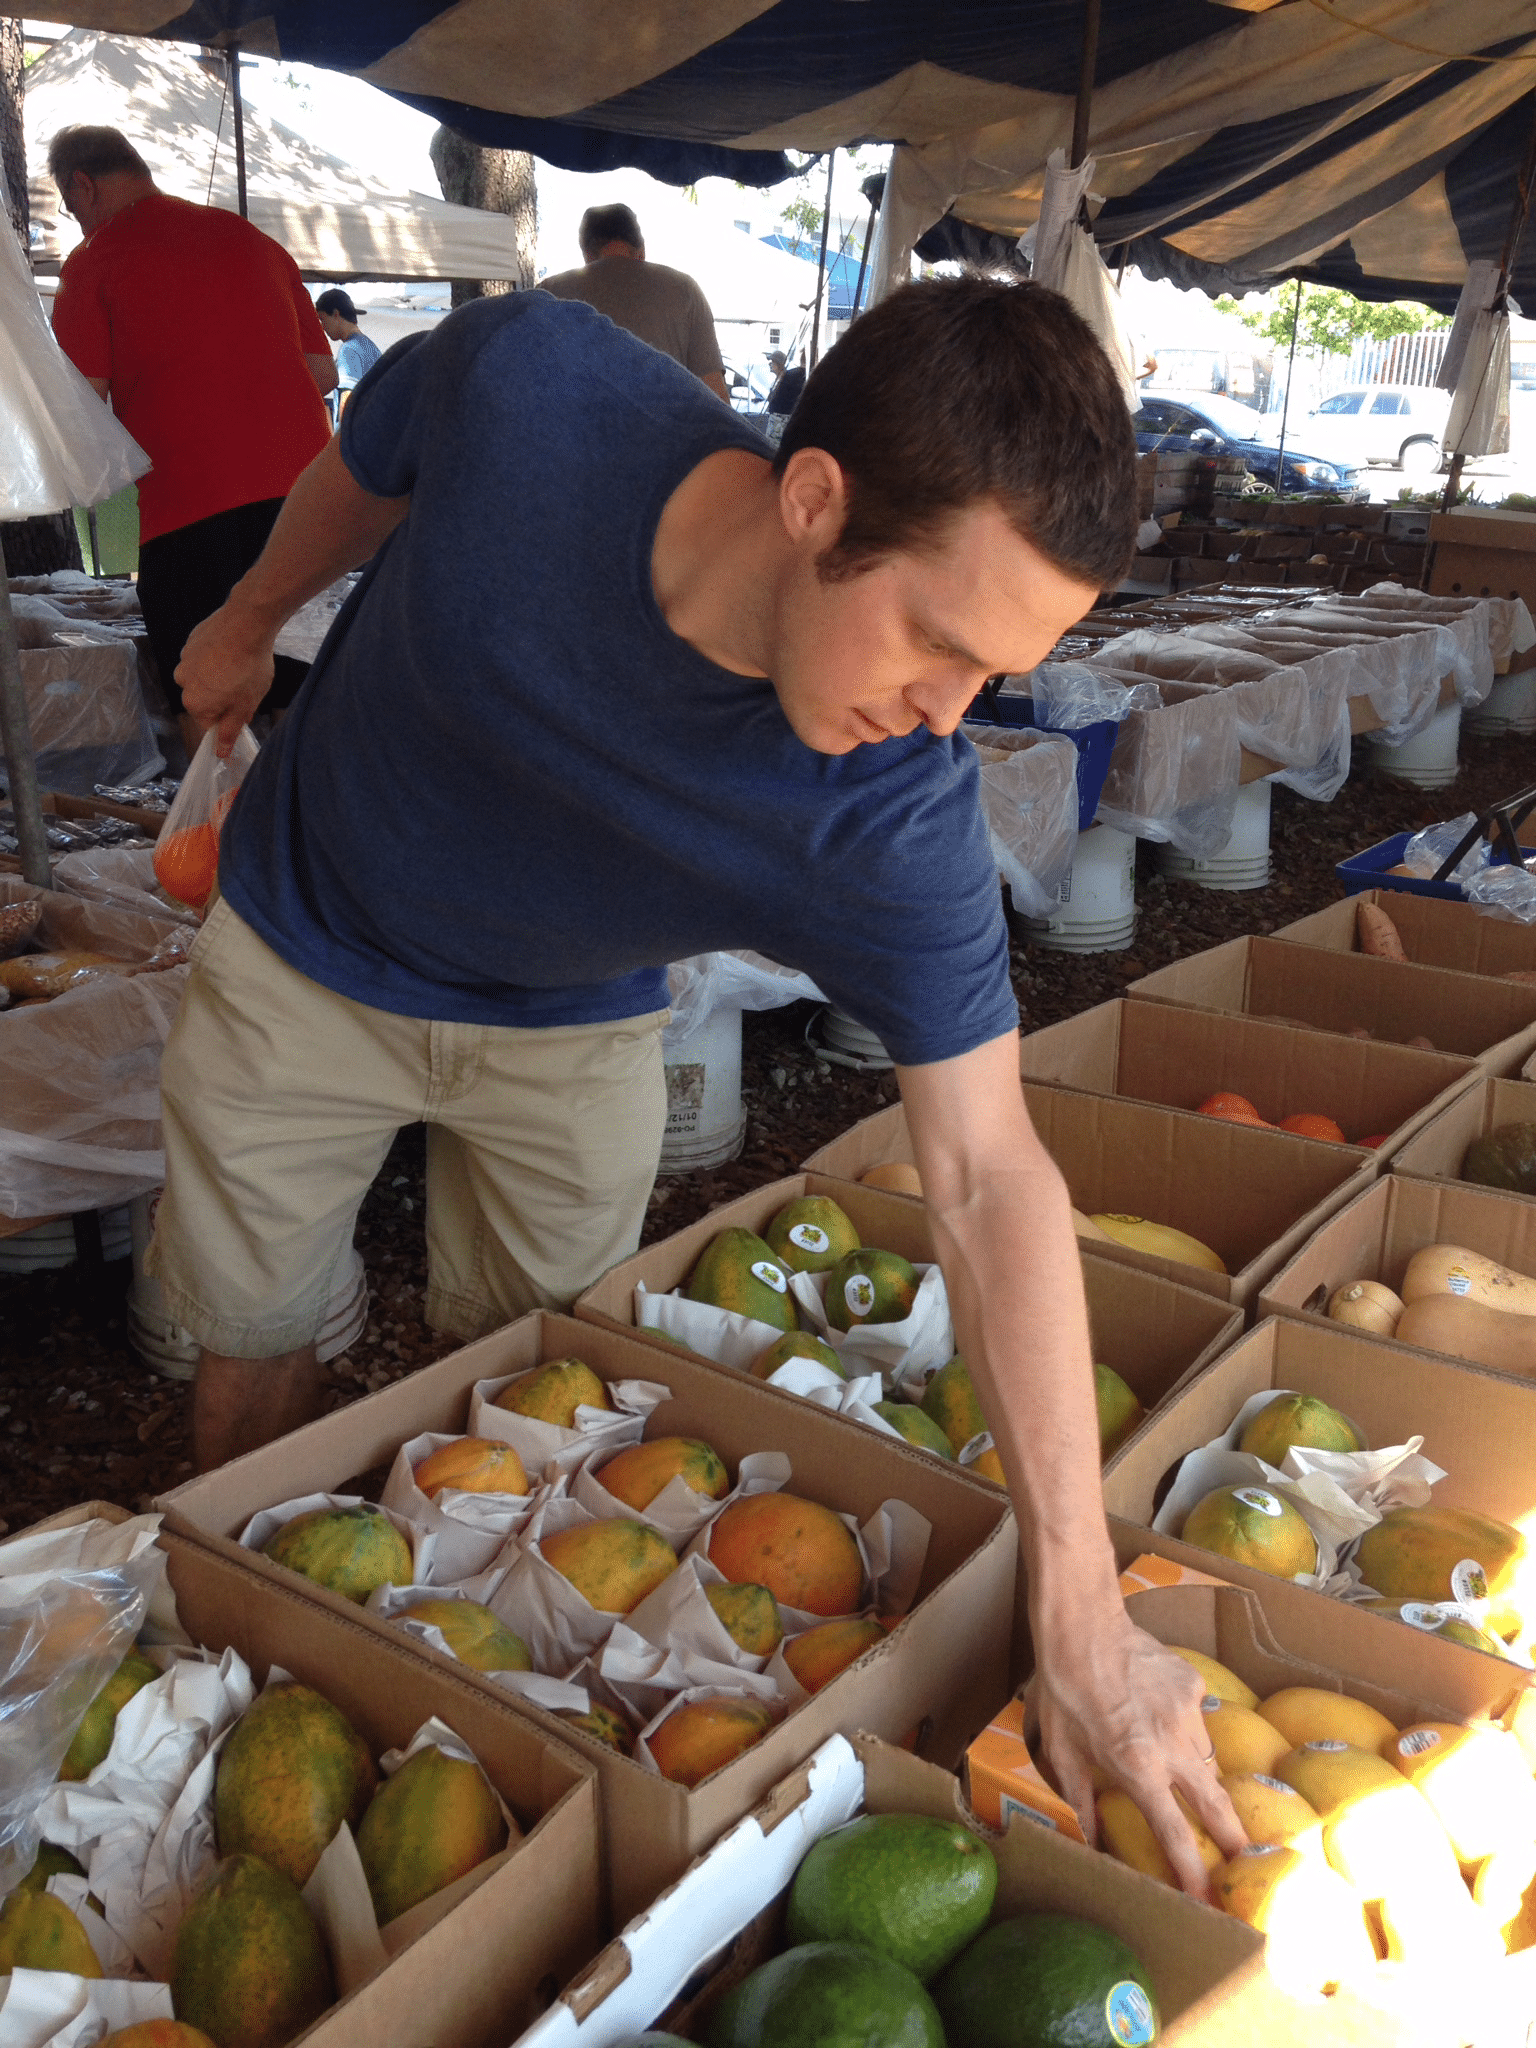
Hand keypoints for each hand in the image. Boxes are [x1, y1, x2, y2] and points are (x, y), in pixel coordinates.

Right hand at [175, 600, 275, 754]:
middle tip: (245, 686)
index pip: (209, 723)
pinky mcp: (191, 641)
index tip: (242, 709)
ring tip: (239, 666)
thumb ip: (230, 731)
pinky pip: (203, 657)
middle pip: (203, 699)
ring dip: (218, 676)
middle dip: (222, 697)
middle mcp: (182, 682)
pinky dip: (215, 658)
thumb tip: (220, 753)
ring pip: (203, 677)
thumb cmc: (248, 669)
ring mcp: (184, 659)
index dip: (228, 718)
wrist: (245, 623)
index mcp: (195, 703)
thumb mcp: (245, 706)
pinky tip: (232, 651)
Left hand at [1034, 1606, 1246, 1896]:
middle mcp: (1172, 1746)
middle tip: (1247, 1861)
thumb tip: (1088, 1841)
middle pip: (1214, 1803)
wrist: (1082, 1627)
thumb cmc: (1064, 1691)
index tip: (1208, 1898)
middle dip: (1233, 1837)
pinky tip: (1159, 1713)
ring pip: (1206, 1758)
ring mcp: (1188, 1713)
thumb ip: (1080, 1800)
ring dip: (1200, 1777)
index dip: (1192, 1871)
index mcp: (1138, 1767)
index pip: (1174, 1833)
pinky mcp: (1193, 1685)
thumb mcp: (1061, 1752)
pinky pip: (1198, 1718)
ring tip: (1184, 1777)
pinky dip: (1185, 1727)